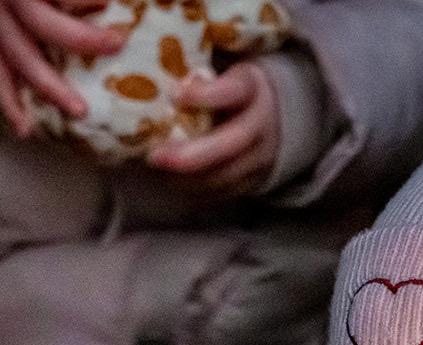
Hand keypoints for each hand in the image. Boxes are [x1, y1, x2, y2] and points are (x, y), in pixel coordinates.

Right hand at [0, 0, 123, 135]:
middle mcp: (6, 0)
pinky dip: (9, 105)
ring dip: (51, 89)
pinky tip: (24, 130)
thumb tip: (104, 2)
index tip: (108, 4)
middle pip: (44, 24)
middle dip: (82, 38)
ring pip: (23, 60)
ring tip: (80, 112)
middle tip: (116, 45)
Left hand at [146, 62, 279, 196]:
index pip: (234, 90)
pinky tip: (170, 178)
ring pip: (223, 174)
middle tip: (154, 157)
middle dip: (190, 155)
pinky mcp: (251, 181)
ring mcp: (259, 157)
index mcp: (252, 89)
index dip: (207, 94)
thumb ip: (197, 80)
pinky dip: (193, 188)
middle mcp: (261, 125)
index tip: (175, 94)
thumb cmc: (230, 92)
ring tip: (155, 168)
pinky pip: (220, 191)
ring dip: (186, 176)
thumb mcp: (221, 74)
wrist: (271, 120)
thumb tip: (151, 83)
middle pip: (230, 144)